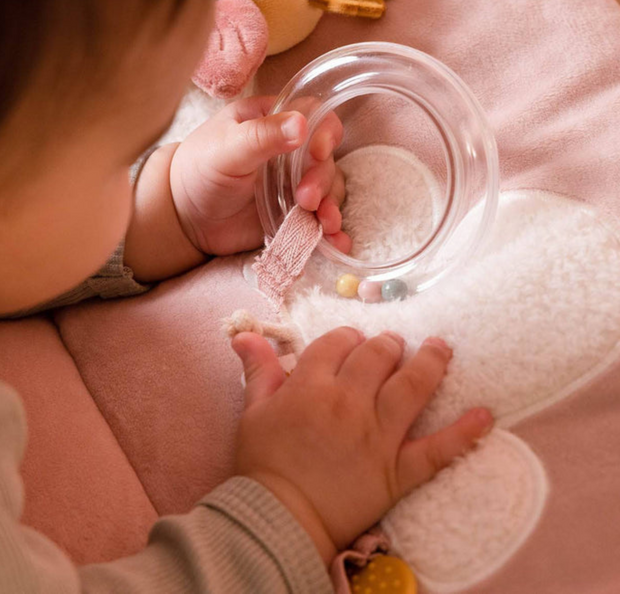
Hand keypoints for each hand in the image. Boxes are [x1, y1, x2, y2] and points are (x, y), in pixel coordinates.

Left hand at [170, 96, 351, 255]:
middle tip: (305, 198)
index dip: (324, 132)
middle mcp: (289, 150)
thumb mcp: (226, 148)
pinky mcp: (293, 213)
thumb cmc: (198, 171)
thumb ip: (262, 136)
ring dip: (332, 206)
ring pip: (329, 190)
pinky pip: (320, 220)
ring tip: (325, 224)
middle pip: (326, 159)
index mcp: (272, 121)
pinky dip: (333, 233)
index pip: (314, 116)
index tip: (318, 152)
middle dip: (322, 180)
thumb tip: (301, 124)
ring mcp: (293, 183)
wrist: (183, 218)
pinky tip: (337, 244)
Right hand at [232, 329, 492, 564]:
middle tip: (392, 346)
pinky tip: (486, 415)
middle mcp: (349, 402)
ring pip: (413, 386)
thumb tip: (245, 335)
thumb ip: (259, 369)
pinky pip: (438, 450)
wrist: (277, 520)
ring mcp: (378, 435)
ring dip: (431, 361)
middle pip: (379, 355)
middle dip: (388, 345)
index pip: (339, 342)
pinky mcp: (398, 470)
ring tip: (441, 348)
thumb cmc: (262, 465)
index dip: (348, 337)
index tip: (351, 342)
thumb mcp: (253, 411)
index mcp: (312, 385)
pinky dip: (464, 433)